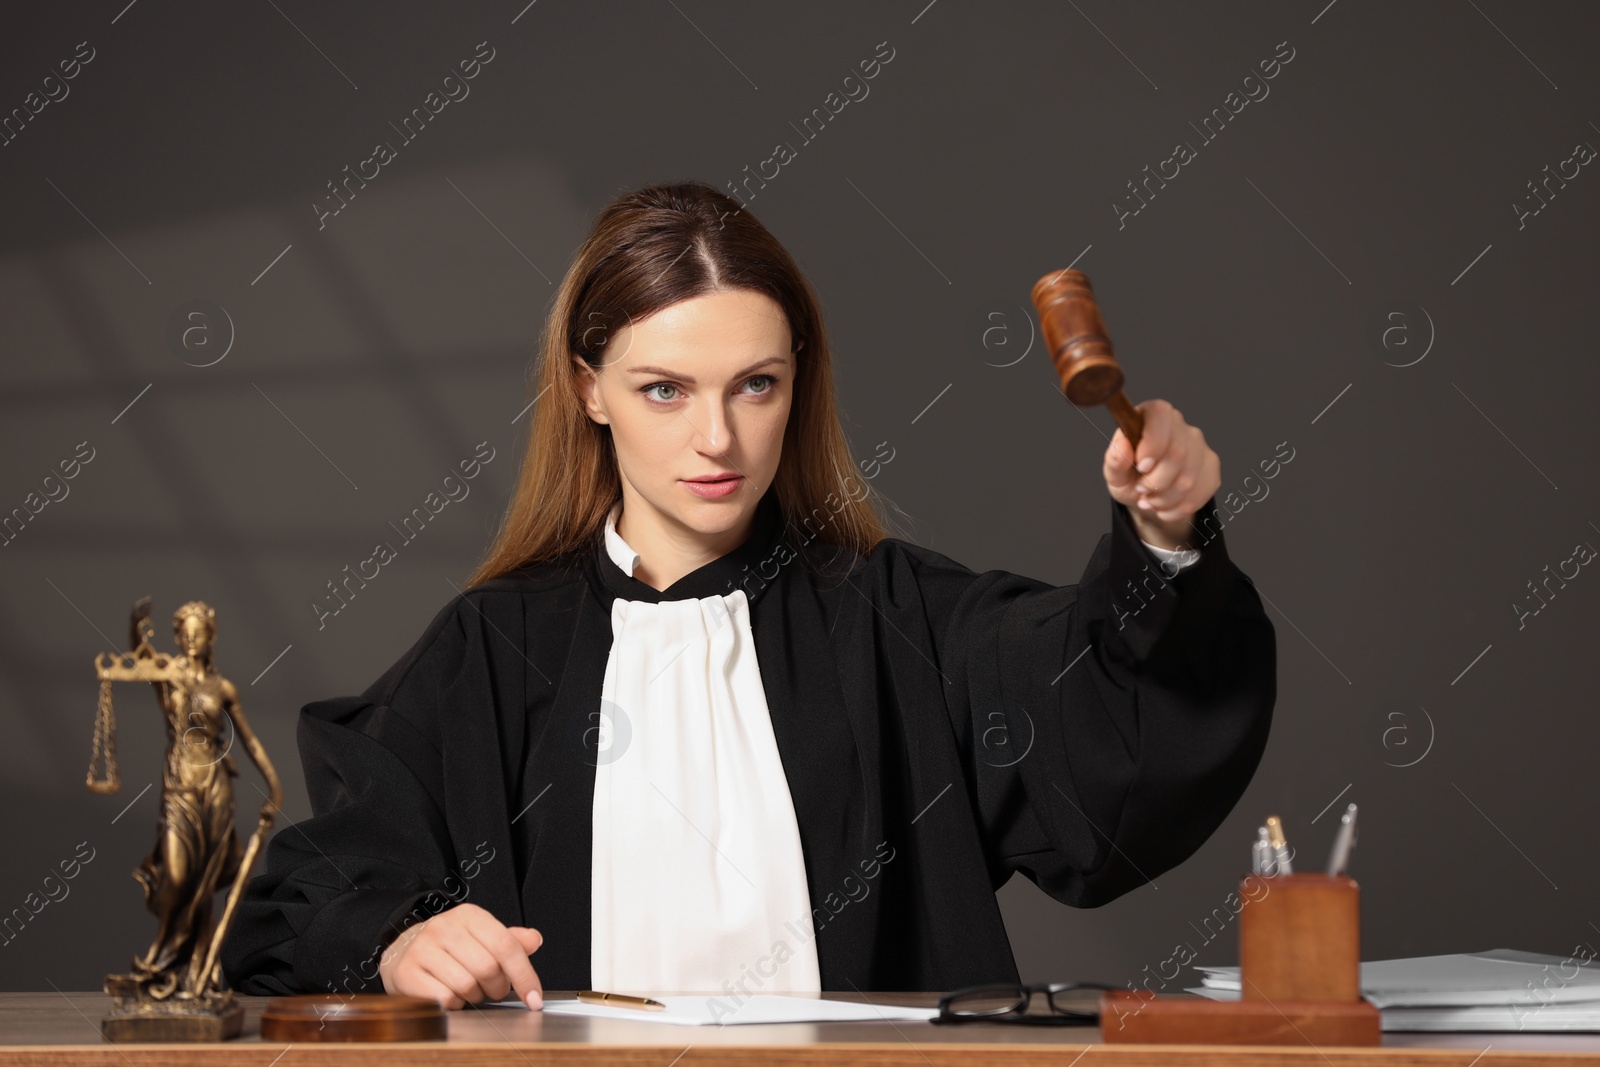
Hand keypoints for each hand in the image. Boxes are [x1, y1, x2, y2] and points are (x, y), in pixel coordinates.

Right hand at [378, 902, 544, 1009]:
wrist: (401, 950)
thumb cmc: (449, 947)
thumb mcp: (481, 936)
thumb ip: (510, 941)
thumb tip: (534, 940)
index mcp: (469, 915)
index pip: (506, 945)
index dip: (524, 975)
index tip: (534, 999)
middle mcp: (443, 927)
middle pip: (488, 968)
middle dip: (497, 988)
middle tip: (492, 989)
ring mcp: (422, 949)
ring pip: (466, 985)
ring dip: (475, 997)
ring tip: (469, 990)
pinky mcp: (406, 973)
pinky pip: (443, 999)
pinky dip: (453, 1004)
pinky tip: (449, 995)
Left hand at [1102, 399, 1220, 549]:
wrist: (1147, 495)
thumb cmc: (1129, 475)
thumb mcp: (1113, 471)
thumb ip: (1115, 459)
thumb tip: (1123, 445)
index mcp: (1152, 415)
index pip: (1161, 415)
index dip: (1153, 443)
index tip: (1141, 466)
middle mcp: (1180, 425)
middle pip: (1178, 453)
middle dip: (1154, 482)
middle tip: (1141, 489)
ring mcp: (1200, 446)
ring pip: (1188, 478)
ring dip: (1164, 498)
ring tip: (1150, 500)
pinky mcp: (1211, 467)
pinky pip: (1199, 493)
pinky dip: (1178, 508)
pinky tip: (1165, 506)